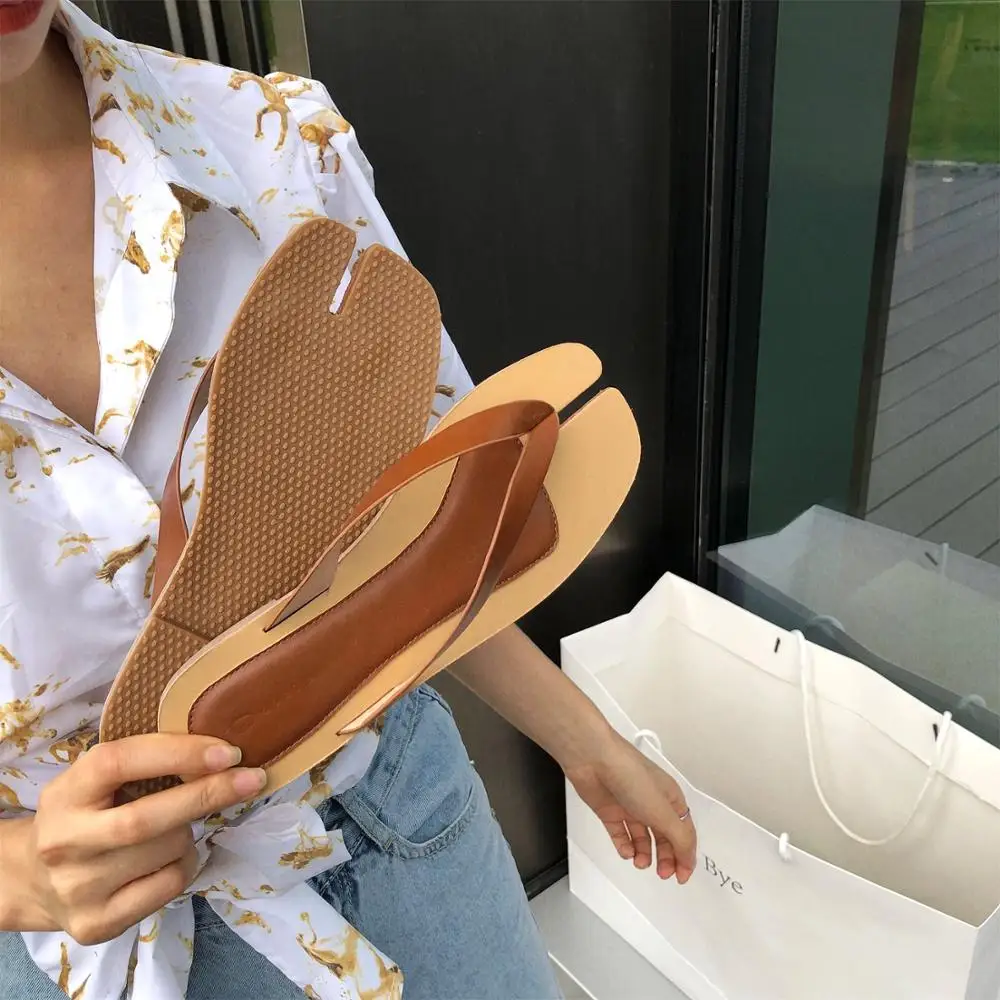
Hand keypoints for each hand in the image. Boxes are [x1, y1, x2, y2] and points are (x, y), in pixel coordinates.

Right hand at [5, 734, 265, 942]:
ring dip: (191, 833)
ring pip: (166, 851)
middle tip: (252, 779)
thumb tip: (220, 753)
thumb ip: (144, 763)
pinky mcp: (95, 924)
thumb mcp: (98, 782)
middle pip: (145, 819)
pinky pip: (169, 886)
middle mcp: (64, 842)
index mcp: (65, 793)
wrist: (35, 880)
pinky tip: (172, 857)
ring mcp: (77, 889)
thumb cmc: (87, 814)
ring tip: (179, 828)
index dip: (178, 753)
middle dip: (207, 795)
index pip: (119, 762)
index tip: (228, 752)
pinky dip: (186, 864)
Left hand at [565, 730, 696, 883]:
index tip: (682, 877)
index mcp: (671, 798)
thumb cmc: (631, 776)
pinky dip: (624, 846)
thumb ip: (680, 838)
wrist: (594, 760)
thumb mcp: (663, 811)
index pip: (684, 831)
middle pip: (664, 836)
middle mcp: (652, 802)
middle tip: (662, 874)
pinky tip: (626, 852)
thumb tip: (688, 859)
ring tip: (641, 862)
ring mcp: (630, 806)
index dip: (686, 855)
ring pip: (642, 837)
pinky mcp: (610, 810)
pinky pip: (620, 834)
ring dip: (644, 853)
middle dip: (666, 857)